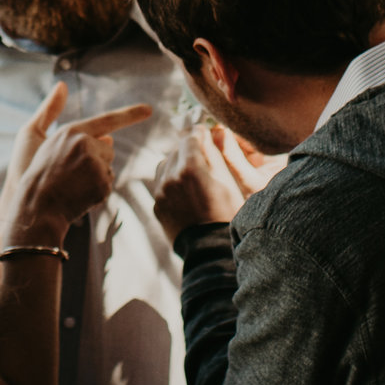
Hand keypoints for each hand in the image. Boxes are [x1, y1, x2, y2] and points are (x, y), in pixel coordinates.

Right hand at [2, 83, 148, 243]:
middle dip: (97, 160)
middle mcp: (85, 144)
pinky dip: (97, 192)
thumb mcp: (43, 142)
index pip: (108, 120)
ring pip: (108, 167)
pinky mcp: (101, 183)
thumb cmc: (37, 175)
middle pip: (108, 149)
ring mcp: (94, 164)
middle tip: (71, 174)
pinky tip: (79, 195)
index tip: (149, 110)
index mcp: (71, 131)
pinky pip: (107, 185)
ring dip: (96, 177)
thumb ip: (67, 126)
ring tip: (72, 185)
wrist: (36, 207)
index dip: (130, 114)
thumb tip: (96, 122)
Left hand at [154, 124, 275, 242]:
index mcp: (190, 168)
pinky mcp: (157, 206)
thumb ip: (214, 155)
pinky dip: (171, 183)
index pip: (190, 138)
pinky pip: (161, 186)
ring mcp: (160, 193)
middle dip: (189, 150)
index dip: (199, 134)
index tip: (204, 134)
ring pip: (165, 166)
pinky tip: (186, 193)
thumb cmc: (227, 215)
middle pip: (176, 150)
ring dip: (177, 165)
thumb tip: (209, 133)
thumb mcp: (227, 181)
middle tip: (202, 155)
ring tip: (192, 176)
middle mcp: (170, 177)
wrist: (211, 251)